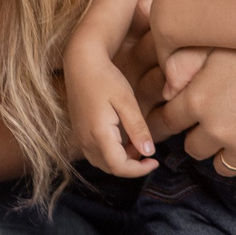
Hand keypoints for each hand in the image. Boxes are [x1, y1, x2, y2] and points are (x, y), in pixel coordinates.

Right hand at [65, 41, 155, 177]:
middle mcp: (85, 140)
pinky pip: (96, 153)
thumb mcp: (127, 101)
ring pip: (102, 163)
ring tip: (138, 143)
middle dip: (132, 165)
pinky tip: (124, 138)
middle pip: (110, 168)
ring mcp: (80, 138)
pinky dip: (112, 153)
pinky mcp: (80, 133)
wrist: (81, 64)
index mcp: (98, 134)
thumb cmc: (105, 79)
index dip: (139, 170)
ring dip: (122, 160)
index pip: (119, 166)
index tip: (155, 161)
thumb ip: (137, 128)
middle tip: (149, 151)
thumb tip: (149, 152)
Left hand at [146, 48, 235, 199]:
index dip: (166, 122)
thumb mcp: (217, 43)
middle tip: (214, 123)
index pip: (166, 122)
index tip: (169, 124)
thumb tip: (164, 90)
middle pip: (194, 149)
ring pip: (223, 167)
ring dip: (227, 155)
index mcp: (198, 100)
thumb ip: (183, 65)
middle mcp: (218, 128)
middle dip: (201, 137)